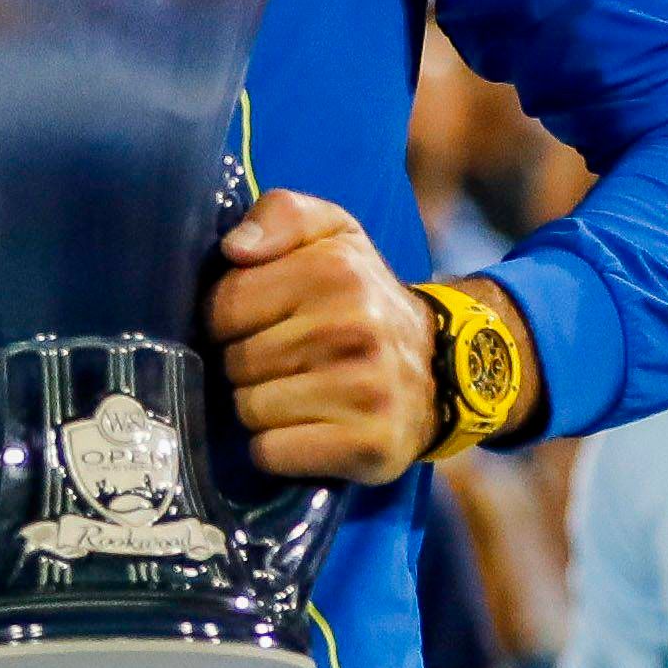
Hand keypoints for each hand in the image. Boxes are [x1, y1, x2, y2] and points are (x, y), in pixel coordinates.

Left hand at [208, 188, 440, 484]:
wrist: (444, 369)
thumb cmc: (364, 298)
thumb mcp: (333, 233)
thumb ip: (280, 214)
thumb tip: (234, 249)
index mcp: (336, 271)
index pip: (222, 305)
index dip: (228, 318)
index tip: (260, 321)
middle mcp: (354, 329)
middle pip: (233, 361)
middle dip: (246, 363)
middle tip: (286, 360)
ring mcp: (365, 392)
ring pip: (248, 409)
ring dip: (259, 407)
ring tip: (299, 391)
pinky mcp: (369, 447)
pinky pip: (271, 453)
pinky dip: (276, 448)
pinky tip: (306, 429)